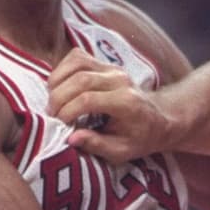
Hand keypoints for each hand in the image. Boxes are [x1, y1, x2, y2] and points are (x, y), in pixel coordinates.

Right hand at [47, 48, 169, 162]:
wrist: (157, 119)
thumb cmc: (138, 138)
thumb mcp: (121, 151)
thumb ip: (97, 145)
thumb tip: (70, 138)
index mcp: (126, 102)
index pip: (88, 99)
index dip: (67, 111)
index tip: (59, 125)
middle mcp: (120, 80)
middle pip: (80, 79)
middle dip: (59, 97)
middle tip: (51, 115)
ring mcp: (112, 68)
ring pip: (77, 62)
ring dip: (57, 80)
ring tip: (52, 100)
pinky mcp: (105, 64)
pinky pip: (78, 57)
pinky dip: (63, 68)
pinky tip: (58, 86)